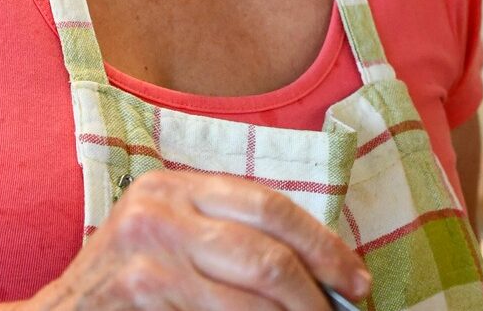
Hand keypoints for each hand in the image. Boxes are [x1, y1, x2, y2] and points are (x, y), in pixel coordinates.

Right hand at [27, 170, 370, 309]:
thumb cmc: (128, 283)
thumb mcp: (173, 237)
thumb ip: (229, 236)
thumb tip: (320, 266)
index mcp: (178, 184)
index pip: (271, 205)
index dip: (322, 244)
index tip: (354, 277)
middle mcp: (162, 205)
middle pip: (270, 245)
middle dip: (320, 284)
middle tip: (345, 310)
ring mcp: (149, 247)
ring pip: (256, 286)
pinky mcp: (143, 287)